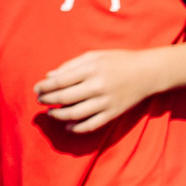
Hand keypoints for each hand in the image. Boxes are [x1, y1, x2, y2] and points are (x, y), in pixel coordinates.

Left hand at [35, 48, 163, 132]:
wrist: (148, 72)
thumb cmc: (118, 61)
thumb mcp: (95, 56)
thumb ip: (71, 65)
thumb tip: (49, 77)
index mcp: (91, 69)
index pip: (60, 81)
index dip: (44, 87)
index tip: (37, 89)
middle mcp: (97, 86)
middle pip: (64, 98)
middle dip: (47, 100)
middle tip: (40, 100)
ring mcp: (105, 102)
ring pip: (74, 114)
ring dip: (58, 115)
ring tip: (50, 112)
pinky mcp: (113, 113)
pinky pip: (90, 125)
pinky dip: (76, 128)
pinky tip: (67, 126)